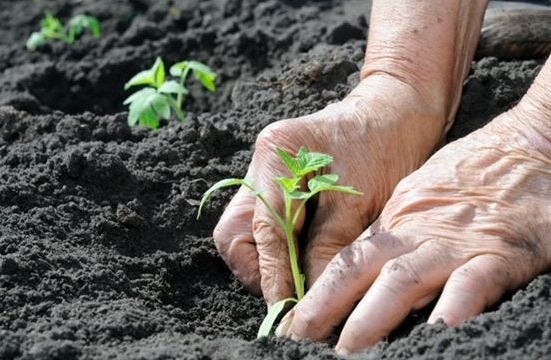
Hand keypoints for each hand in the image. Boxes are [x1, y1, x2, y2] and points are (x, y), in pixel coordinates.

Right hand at [213, 74, 446, 304]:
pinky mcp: (275, 182)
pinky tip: (302, 259)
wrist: (399, 108)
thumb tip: (312, 300)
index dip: (274, 276)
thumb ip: (329, 250)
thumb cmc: (387, 145)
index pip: (263, 229)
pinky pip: (262, 224)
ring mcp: (263, 172)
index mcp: (276, 154)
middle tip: (290, 294)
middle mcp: (260, 162)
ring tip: (299, 279)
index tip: (287, 309)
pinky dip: (277, 248)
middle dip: (257, 269)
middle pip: (234, 232)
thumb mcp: (361, 203)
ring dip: (266, 261)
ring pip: (244, 231)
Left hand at [277, 106, 550, 353]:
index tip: (293, 323)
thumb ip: (390, 238)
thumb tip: (353, 275)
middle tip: (299, 340)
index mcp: (394, 224)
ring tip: (347, 348)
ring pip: (402, 281)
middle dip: (325, 308)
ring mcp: (454, 245)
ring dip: (371, 317)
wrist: (527, 147)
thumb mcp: (417, 201)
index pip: (345, 263)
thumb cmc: (471, 179)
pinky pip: (472, 284)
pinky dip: (453, 308)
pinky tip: (437, 332)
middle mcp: (415, 235)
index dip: (316, 295)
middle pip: (358, 272)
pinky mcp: (498, 253)